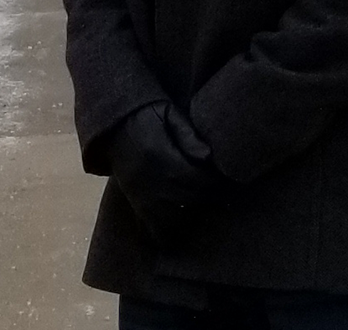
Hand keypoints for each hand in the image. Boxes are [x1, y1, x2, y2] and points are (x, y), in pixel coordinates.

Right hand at [104, 101, 226, 241]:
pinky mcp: (135, 204)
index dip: (219, 186)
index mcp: (162, 157)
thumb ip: (188, 134)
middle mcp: (152, 181)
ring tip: (206, 212)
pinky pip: (153, 229)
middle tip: (229, 200)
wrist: (114, 125)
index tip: (233, 186)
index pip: (198, 180)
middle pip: (191, 200)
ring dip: (192, 220)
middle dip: (212, 202)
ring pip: (172, 222)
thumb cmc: (147, 115)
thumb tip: (208, 156)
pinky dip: (170, 233)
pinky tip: (183, 227)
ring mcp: (141, 196)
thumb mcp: (168, 114)